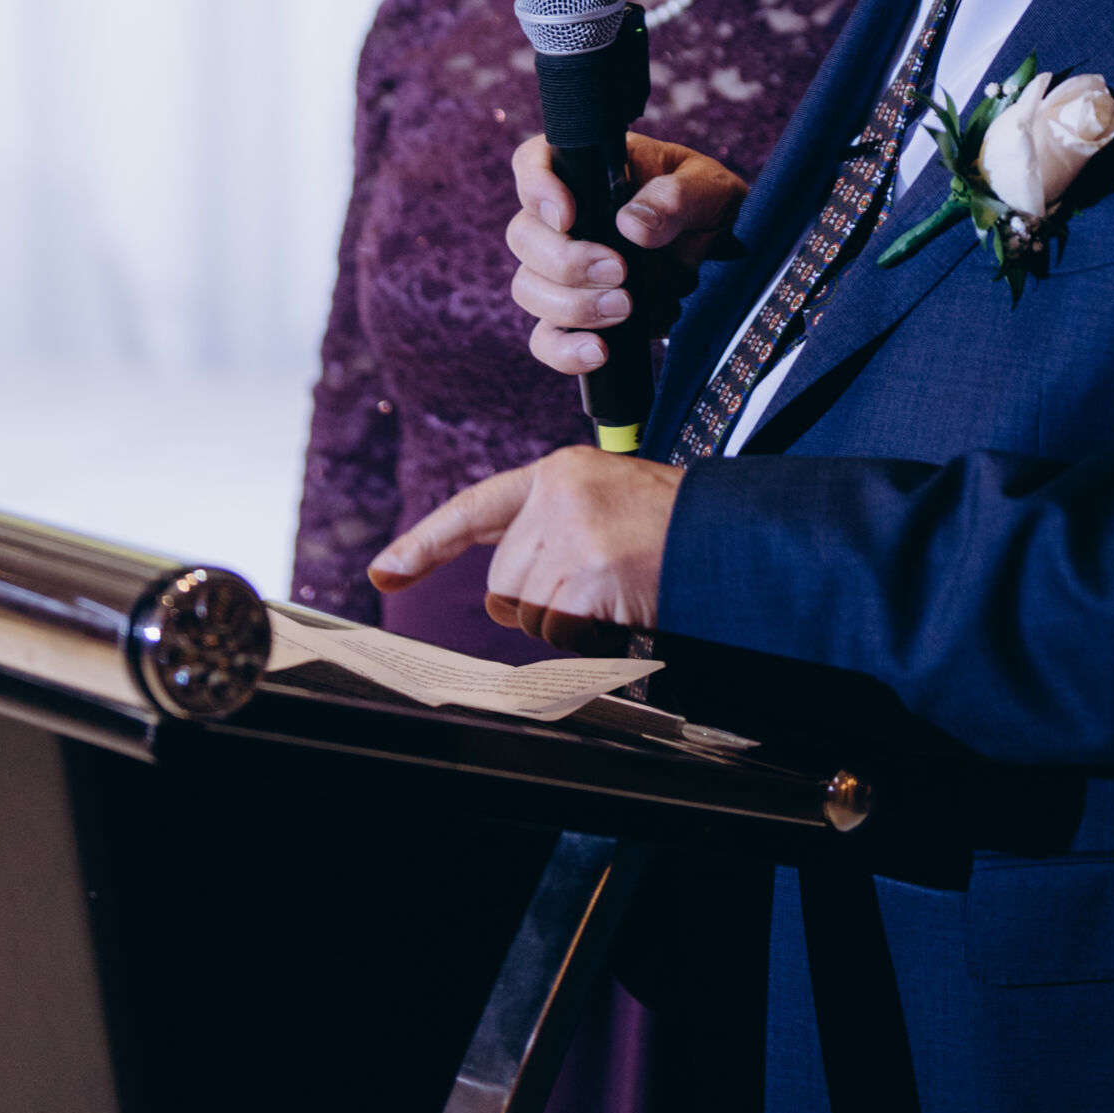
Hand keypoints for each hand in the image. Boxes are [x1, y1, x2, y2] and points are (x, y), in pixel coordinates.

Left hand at [369, 446, 679, 639]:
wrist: (729, 536)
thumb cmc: (670, 530)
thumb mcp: (604, 507)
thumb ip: (549, 535)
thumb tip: (499, 601)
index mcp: (557, 473)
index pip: (477, 507)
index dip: (425, 541)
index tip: (384, 569)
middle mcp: (556, 494)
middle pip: (503, 583)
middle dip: (540, 603)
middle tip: (596, 586)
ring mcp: (571, 533)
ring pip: (527, 614)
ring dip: (568, 623)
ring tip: (615, 592)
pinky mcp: (587, 573)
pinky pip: (558, 634)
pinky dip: (588, 639)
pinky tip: (621, 609)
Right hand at [507, 131, 745, 377]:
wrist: (726, 258)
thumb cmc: (708, 204)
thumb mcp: (707, 187)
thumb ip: (676, 197)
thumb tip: (631, 224)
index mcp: (588, 171)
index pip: (533, 163)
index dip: (537, 188)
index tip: (568, 216)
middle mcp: (566, 220)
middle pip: (523, 235)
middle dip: (564, 260)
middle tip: (619, 271)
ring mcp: (564, 271)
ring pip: (528, 287)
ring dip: (570, 305)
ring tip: (625, 307)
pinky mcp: (575, 318)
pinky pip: (546, 338)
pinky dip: (564, 350)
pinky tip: (599, 351)